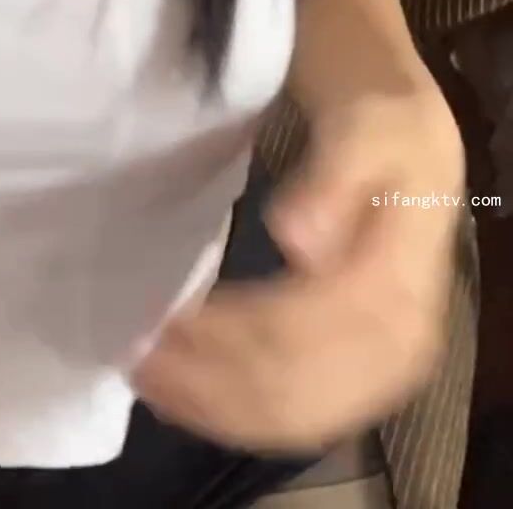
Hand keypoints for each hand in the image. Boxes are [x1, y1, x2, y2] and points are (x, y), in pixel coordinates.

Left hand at [133, 84, 463, 451]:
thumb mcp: (362, 130)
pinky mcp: (362, 380)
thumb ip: (332, 181)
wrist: (411, 149)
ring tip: (147, 378)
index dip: (227, 336)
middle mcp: (399, 348)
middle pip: (291, 386)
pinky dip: (239, 415)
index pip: (301, 331)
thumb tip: (298, 240)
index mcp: (400, 288)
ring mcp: (382, 373)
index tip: (163, 323)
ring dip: (214, 405)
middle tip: (135, 357)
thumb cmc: (380, 130)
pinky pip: (298, 417)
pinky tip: (188, 399)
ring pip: (289, 415)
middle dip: (209, 379)